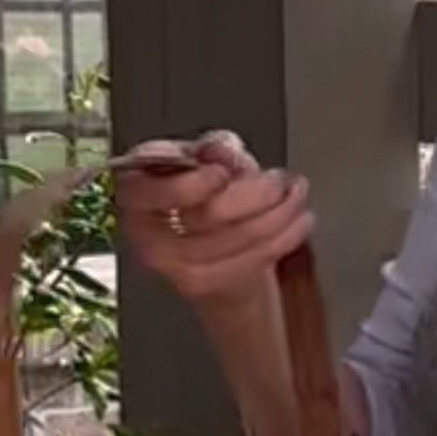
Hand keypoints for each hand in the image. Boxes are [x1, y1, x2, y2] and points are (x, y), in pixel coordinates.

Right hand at [116, 132, 313, 307]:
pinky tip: (300, 221)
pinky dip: (283, 238)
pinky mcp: (199, 286)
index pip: (149, 191)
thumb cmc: (210, 193)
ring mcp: (170, 262)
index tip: (222, 174)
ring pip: (230, 240)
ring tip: (296, 196)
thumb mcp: (213, 158)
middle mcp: (144, 229)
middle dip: (253, 195)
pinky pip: (247, 262)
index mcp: (136, 186)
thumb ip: (216, 149)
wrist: (219, 246)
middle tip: (278, 181)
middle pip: (203, 216)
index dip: (189, 185)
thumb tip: (219, 151)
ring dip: (276, 215)